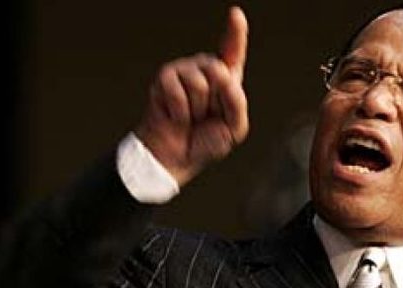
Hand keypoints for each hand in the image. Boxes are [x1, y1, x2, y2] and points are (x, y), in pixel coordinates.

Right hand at [135, 6, 248, 185]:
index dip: (235, 34)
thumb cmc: (206, 142)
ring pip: (199, 83)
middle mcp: (205, 70)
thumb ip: (238, 103)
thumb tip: (225, 76)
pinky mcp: (164, 79)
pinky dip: (180, 111)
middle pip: (219, 71)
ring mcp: (183, 72)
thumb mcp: (234, 128)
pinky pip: (177, 91)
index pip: (232, 53)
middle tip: (206, 117)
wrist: (176, 157)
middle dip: (216, 101)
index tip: (235, 15)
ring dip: (196, 108)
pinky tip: (175, 116)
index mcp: (226, 80)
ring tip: (190, 117)